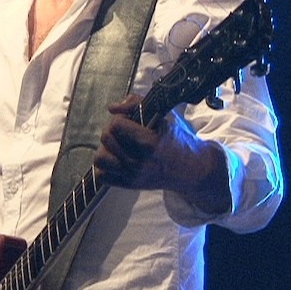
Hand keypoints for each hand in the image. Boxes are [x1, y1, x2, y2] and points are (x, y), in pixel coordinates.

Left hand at [94, 94, 230, 213]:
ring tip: (118, 146)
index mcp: (148, 143)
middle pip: (106, 139)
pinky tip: (116, 159)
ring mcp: (132, 176)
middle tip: (124, 131)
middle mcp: (138, 162)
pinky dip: (105, 167)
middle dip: (112, 130)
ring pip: (100, 159)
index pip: (116, 125)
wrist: (190, 170)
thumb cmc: (178, 139)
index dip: (120, 118)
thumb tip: (111, 108)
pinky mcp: (129, 185)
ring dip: (106, 149)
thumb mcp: (165, 116)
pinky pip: (102, 176)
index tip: (129, 120)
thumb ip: (138, 104)